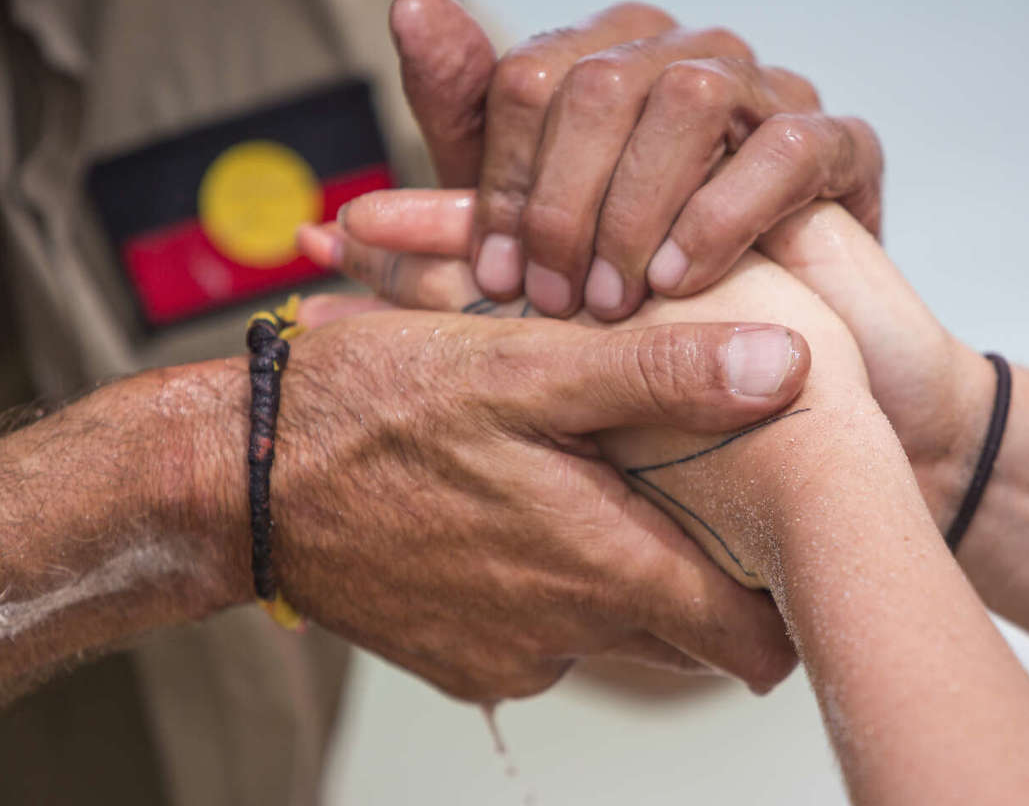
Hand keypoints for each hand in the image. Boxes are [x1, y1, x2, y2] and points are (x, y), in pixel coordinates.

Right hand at [218, 312, 808, 699]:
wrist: (241, 477)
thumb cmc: (376, 408)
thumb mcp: (523, 365)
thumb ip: (660, 373)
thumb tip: (786, 368)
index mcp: (603, 565)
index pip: (749, 639)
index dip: (783, 602)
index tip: (787, 553)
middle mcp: (566, 634)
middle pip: (690, 638)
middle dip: (710, 584)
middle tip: (700, 499)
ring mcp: (511, 657)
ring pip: (617, 635)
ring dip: (624, 578)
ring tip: (600, 492)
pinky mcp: (463, 664)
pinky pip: (546, 640)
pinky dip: (554, 591)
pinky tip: (521, 517)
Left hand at [348, 0, 881, 319]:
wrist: (772, 363)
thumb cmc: (640, 282)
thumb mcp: (535, 214)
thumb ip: (470, 123)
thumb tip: (412, 6)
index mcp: (608, 60)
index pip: (530, 77)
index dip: (502, 180)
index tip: (494, 276)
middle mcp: (686, 55)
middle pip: (601, 84)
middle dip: (564, 203)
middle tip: (552, 300)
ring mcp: (769, 91)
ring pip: (690, 98)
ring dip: (636, 209)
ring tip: (614, 299)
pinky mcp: (843, 144)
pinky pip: (784, 150)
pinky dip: (721, 216)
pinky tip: (682, 283)